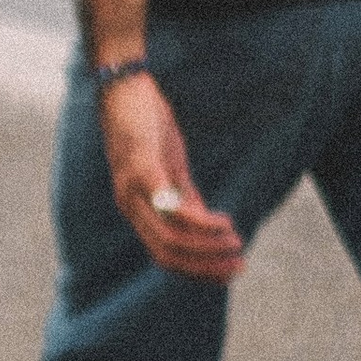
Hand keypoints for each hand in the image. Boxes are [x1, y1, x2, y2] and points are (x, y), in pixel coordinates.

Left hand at [101, 73, 244, 282]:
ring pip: (169, 237)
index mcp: (134, 207)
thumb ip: (184, 194)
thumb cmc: (145, 123)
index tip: (225, 275)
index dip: (195, 270)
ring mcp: (133, 188)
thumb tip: (204, 222)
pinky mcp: (142, 167)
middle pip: (165, 254)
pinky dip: (200, 221)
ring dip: (206, 248)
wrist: (123, 85)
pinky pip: (171, 206)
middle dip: (204, 267)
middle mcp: (129, 204)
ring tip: (235, 244)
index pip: (162, 254)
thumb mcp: (168, 164)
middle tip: (238, 266)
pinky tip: (223, 222)